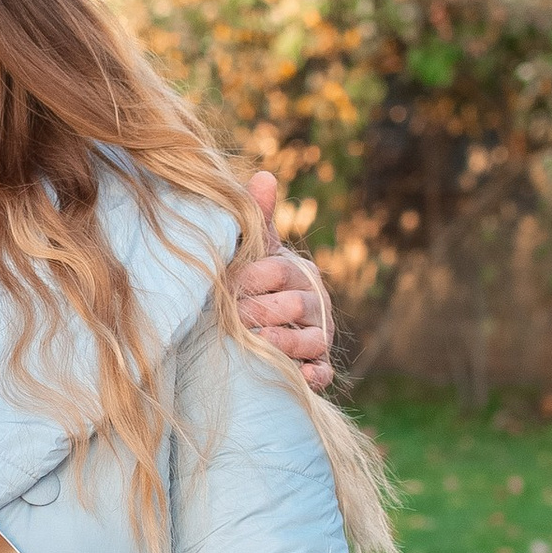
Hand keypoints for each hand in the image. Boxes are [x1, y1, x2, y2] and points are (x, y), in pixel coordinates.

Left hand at [236, 171, 333, 389]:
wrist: (263, 325)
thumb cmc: (256, 282)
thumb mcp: (256, 250)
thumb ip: (258, 218)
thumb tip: (265, 176)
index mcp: (298, 273)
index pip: (280, 271)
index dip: (253, 277)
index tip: (228, 284)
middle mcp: (315, 304)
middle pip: (297, 306)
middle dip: (263, 311)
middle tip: (233, 317)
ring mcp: (318, 336)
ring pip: (311, 339)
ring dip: (282, 341)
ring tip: (255, 343)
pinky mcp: (317, 366)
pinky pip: (323, 371)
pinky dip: (313, 375)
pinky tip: (299, 376)